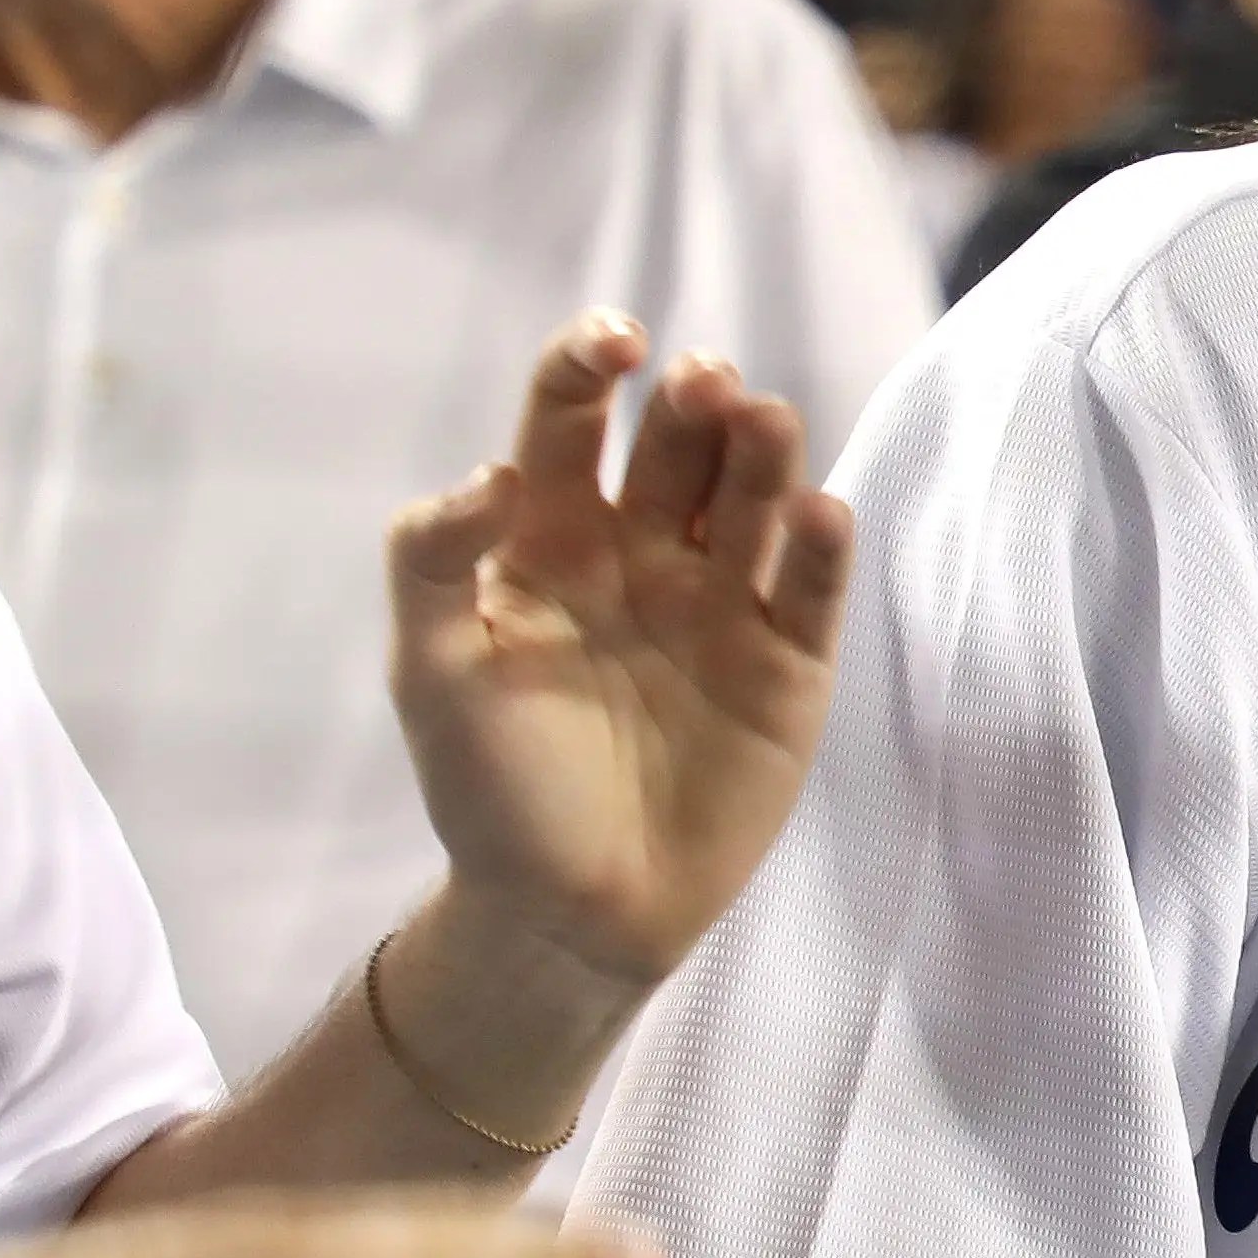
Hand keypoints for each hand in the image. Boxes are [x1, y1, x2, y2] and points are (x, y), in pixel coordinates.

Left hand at [386, 314, 855, 992]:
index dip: (590, 365)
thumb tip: (488, 473)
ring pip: (758, 495)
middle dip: (696, 400)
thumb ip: (434, 563)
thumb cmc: (492, 789)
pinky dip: (825, 545)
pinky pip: (814, 586)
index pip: (571, 421)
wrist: (571, 913)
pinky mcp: (791, 662)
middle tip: (704, 384)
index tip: (617, 344)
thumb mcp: (431, 673)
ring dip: (765, 448)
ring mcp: (725, 602)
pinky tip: (821, 515)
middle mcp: (647, 551)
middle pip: (682, 442)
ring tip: (761, 421)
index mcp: (552, 537)